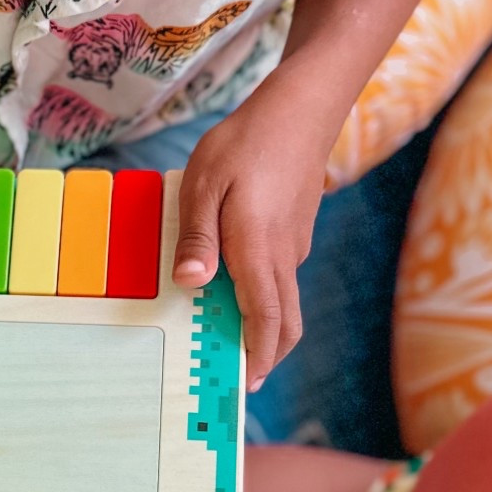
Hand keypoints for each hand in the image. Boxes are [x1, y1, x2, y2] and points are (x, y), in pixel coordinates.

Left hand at [170, 73, 333, 387]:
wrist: (301, 106)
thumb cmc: (246, 141)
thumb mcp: (205, 184)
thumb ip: (197, 237)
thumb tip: (190, 284)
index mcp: (259, 250)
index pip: (266, 319)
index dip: (258, 356)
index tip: (247, 385)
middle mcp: (283, 255)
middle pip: (285, 321)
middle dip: (265, 354)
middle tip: (239, 375)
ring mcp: (294, 243)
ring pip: (283, 297)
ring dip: (261, 323)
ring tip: (225, 333)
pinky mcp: (295, 228)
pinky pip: (280, 273)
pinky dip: (262, 291)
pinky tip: (232, 280)